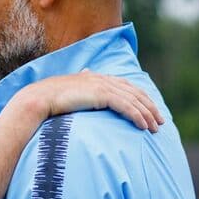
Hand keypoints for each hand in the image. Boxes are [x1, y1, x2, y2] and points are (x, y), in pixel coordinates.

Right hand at [23, 72, 163, 131]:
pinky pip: (125, 106)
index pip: (126, 86)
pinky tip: (144, 126)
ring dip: (147, 114)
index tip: (150, 110)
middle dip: (150, 107)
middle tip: (160, 122)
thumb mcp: (70, 87)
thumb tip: (86, 70)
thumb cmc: (50, 98)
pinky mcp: (100, 95)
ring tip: (155, 128)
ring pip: (133, 100)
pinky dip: (137, 116)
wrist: (38, 99)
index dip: (141, 98)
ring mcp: (102, 86)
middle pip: (135, 93)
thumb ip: (82, 81)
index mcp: (97, 77)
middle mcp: (102, 79)